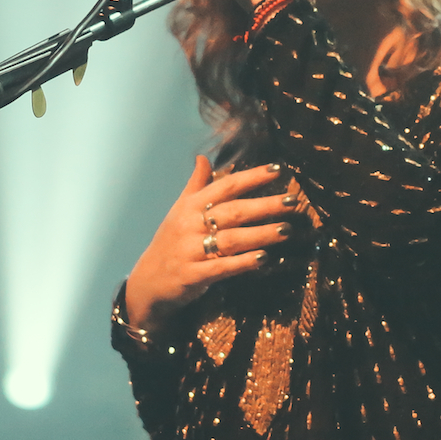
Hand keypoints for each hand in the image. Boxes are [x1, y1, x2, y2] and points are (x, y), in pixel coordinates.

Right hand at [125, 156, 301, 334]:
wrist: (147, 282)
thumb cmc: (170, 242)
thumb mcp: (179, 211)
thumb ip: (195, 185)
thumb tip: (203, 157)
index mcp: (189, 206)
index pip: (225, 186)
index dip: (251, 177)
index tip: (277, 169)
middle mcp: (190, 225)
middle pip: (233, 211)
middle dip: (265, 205)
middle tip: (292, 202)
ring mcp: (190, 251)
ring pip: (232, 239)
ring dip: (261, 234)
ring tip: (287, 230)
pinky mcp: (193, 275)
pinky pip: (222, 268)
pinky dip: (243, 263)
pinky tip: (264, 259)